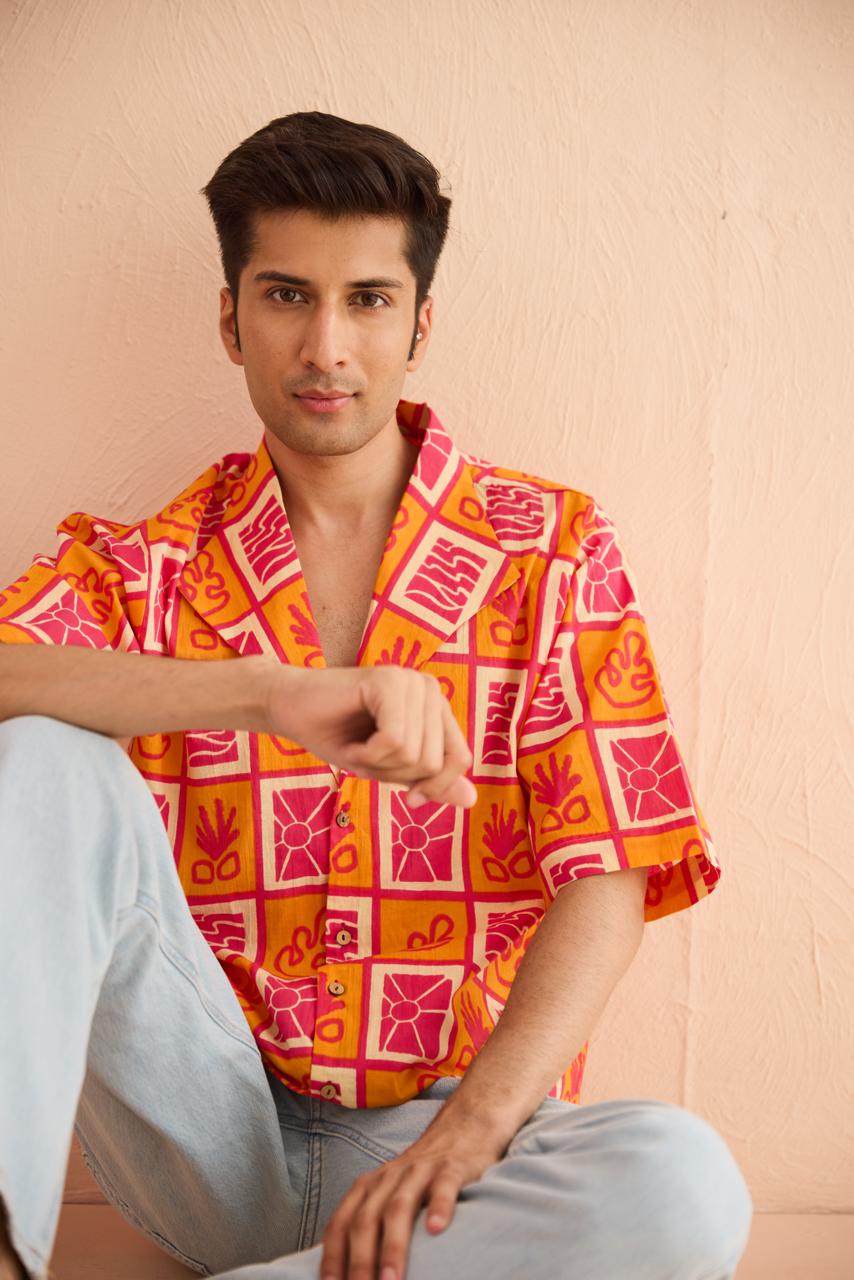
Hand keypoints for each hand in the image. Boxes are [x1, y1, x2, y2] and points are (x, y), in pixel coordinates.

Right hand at [264, 664, 476, 807]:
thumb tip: (472, 801)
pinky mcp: (387, 681)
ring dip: (377, 765)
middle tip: (366, 756)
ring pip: (414, 754)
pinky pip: (394, 741)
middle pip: (434, 762)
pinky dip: (367, 754)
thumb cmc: (338, 736)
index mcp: (435, 706)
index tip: (407, 796)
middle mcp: (429, 688)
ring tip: (357, 746)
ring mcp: (410, 681)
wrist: (288, 709)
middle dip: (394, 774)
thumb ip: (430, 782)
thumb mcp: (389, 769)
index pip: (460, 758)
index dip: (433, 786)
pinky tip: (351, 742)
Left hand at [318, 1113, 505, 1279]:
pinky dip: (439, 1207)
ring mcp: (420, 1171)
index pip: (341, 1224)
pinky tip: (436, 1230)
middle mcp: (388, 1178)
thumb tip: (351, 1273)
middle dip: (360, 1261)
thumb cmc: (421, 1176)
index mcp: (368, 1187)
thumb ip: (371, 1225)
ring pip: (399, 1207)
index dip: (333, 1257)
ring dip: (392, 1246)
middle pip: (366, 1220)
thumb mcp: (389, 1194)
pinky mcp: (451, 1168)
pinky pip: (443, 1186)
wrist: (461, 1128)